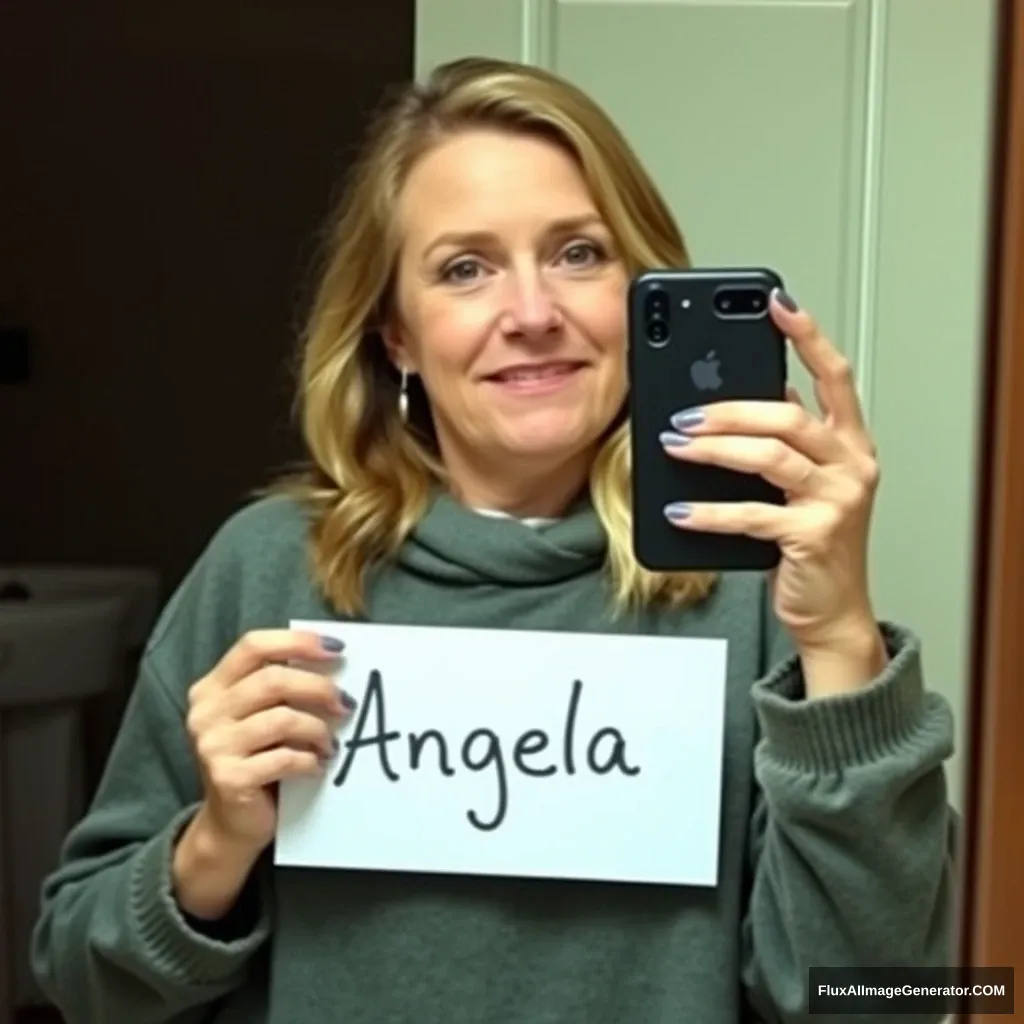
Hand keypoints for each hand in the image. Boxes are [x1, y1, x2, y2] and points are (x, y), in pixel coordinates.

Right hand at [184, 629, 351, 853]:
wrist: (231, 824)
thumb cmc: (255, 759)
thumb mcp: (259, 715)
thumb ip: (281, 687)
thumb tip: (335, 661)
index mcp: (212, 687)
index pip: (253, 645)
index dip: (298, 642)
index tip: (337, 649)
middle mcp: (206, 712)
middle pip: (273, 680)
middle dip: (319, 688)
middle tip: (347, 703)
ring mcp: (213, 745)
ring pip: (282, 719)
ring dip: (318, 730)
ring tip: (332, 744)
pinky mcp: (228, 778)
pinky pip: (284, 758)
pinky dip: (309, 761)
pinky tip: (318, 766)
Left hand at [659, 288, 880, 652]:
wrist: (829, 611)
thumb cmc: (809, 543)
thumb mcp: (799, 485)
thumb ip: (782, 442)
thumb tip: (739, 400)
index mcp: (849, 443)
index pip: (834, 376)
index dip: (807, 336)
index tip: (776, 302)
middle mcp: (852, 464)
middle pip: (790, 415)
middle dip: (731, 408)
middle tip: (684, 413)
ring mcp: (837, 501)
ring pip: (770, 456)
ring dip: (714, 448)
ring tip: (674, 445)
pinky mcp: (812, 536)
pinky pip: (752, 513)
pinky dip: (709, 511)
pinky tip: (677, 508)